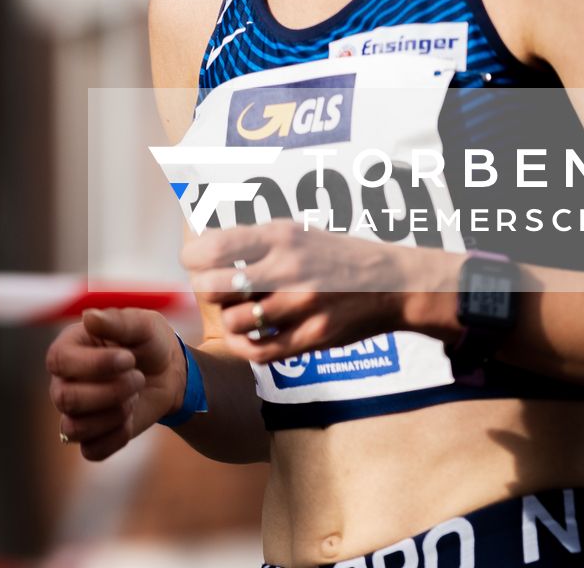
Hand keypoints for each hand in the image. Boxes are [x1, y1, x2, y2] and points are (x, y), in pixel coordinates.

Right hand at [45, 307, 184, 460]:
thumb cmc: (150, 342)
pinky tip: (130, 418)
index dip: (95, 364)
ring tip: (134, 396)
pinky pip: (92, 451)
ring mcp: (74, 413)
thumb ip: (116, 321)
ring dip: (115, 414)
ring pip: (75, 428)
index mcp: (68, 348)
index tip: (129, 358)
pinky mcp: (91, 438)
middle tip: (138, 378)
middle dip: (111, 391)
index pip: (59, 361)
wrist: (170, 373)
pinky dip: (117, 437)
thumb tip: (88, 317)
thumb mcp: (141, 324)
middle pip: (66, 399)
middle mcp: (63, 382)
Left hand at [181, 220, 461, 362]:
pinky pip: (260, 351)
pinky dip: (243, 346)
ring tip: (237, 311)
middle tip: (213, 289)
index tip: (194, 262)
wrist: (391, 283)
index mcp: (281, 236)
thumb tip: (203, 244)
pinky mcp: (312, 336)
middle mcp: (289, 269)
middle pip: (213, 287)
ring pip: (233, 321)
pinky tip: (246, 337)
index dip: (192, 258)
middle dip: (204, 290)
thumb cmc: (335, 255)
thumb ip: (254, 239)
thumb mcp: (297, 232)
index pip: (213, 247)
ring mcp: (301, 305)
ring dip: (228, 318)